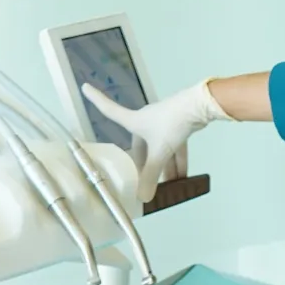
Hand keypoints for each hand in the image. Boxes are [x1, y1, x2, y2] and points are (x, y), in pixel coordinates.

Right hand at [81, 80, 230, 201]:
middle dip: (143, 163)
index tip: (85, 86)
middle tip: (144, 180)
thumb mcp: (159, 152)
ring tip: (167, 186)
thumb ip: (151, 176)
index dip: (97, 100)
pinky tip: (183, 178)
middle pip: (140, 144)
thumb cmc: (172, 124)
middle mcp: (146, 120)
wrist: (199, 107)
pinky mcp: (178, 125)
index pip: (110, 110)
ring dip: (163, 165)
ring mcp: (163, 122)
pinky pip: (173, 147)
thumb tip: (143, 198)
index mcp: (135, 121)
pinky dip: (176, 161)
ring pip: (159, 147)